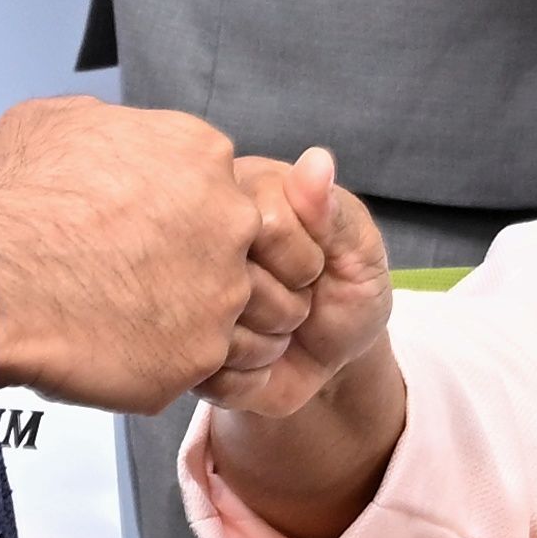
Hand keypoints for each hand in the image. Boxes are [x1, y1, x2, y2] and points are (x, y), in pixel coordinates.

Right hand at [0, 96, 270, 410]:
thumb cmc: (14, 203)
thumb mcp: (54, 121)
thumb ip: (109, 126)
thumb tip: (107, 134)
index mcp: (200, 153)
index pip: (222, 185)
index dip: (185, 211)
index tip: (156, 229)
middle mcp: (227, 219)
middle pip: (244, 247)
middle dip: (205, 266)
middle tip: (153, 280)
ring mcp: (221, 292)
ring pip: (233, 313)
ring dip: (194, 321)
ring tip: (139, 325)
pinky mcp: (200, 355)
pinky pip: (200, 365)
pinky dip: (165, 364)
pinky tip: (123, 353)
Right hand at [206, 149, 394, 426]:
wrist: (337, 359)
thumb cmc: (347, 288)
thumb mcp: (360, 248)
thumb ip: (334, 211)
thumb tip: (317, 161)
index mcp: (242, 192)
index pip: (266, 224)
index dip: (302, 261)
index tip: (316, 267)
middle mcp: (198, 237)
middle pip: (236, 279)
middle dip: (286, 305)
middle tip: (300, 302)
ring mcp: (181, 294)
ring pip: (217, 331)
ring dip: (266, 343)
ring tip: (278, 329)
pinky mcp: (176, 349)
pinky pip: (210, 373)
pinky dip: (248, 376)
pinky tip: (257, 360)